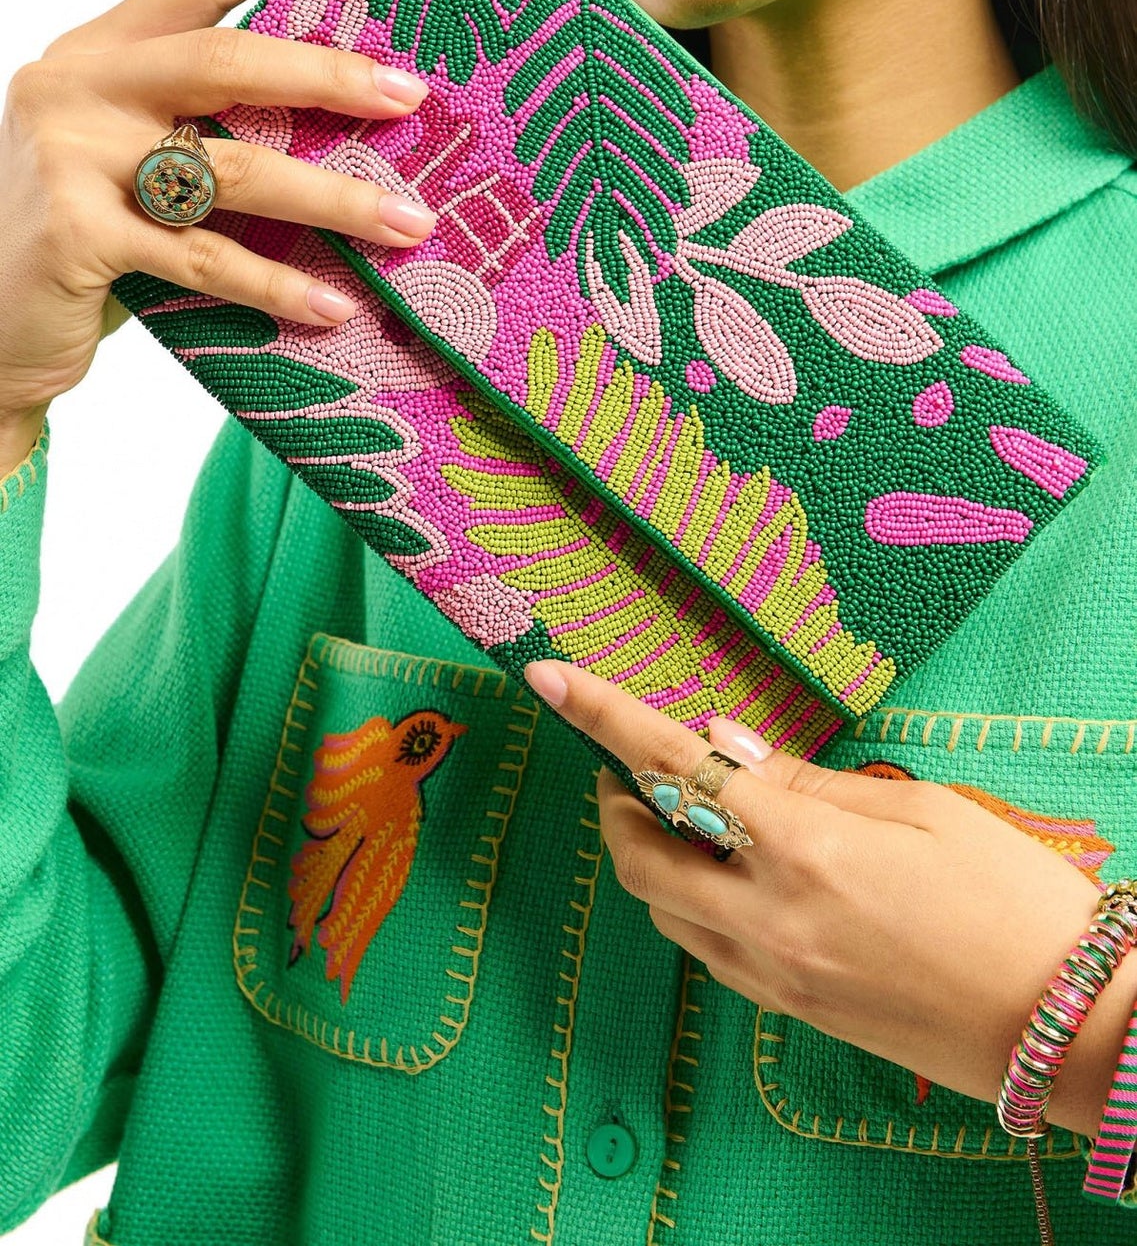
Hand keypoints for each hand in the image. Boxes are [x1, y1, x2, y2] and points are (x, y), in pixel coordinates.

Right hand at [0, 0, 437, 444]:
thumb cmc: (81, 234)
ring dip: (335, 200)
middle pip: (224, 62)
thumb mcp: (126, 155)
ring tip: (409, 223)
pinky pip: (206, 259)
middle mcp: (78, 88)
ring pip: (235, 170)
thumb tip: (332, 113)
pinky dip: (278, 286)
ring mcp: (71, 159)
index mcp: (97, 51)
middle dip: (329, 78)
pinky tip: (335, 306)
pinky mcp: (78, 236)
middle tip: (410, 96)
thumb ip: (194, 122)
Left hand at [523, 656, 1132, 1135]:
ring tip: (687, 814)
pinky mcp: (789, 1012)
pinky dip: (691, 902)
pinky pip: (704, 950)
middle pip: (638, 854)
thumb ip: (805, 779)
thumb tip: (718, 741)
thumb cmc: (1010, 897)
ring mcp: (773, 974)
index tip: (546, 675)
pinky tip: (730, 875)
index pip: (670, 767)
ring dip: (651, 854)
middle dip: (617, 801)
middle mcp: (768, 918)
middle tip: (634, 765)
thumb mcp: (919, 807)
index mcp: (802, 848)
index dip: (600, 715)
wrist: (1063, 1025)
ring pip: (662, 908)